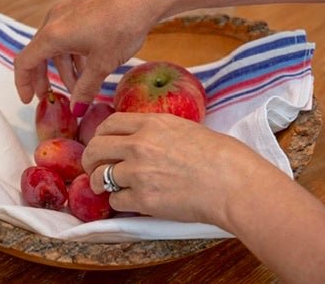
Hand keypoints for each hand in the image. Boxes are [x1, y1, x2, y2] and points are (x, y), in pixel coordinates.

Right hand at [14, 0, 162, 114]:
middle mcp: (54, 20)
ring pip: (56, 47)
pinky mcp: (80, 10)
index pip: (25, 62)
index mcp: (53, 34)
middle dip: (44, 78)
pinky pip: (68, 37)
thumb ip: (85, 89)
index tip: (28, 100)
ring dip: (65, 69)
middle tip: (51, 97)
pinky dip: (73, 56)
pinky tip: (88, 68)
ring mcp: (67, 12)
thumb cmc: (122, 28)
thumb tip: (76, 110)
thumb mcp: (102, 65)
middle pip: (39, 54)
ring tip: (79, 87)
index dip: (23, 84)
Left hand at [81, 112, 270, 229]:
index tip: (101, 143)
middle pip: (95, 148)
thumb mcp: (187, 128)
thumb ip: (159, 131)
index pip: (109, 123)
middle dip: (90, 159)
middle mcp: (139, 145)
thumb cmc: (222, 155)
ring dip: (100, 183)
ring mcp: (138, 172)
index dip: (100, 134)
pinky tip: (132, 200)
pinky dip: (120, 202)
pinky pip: (115, 200)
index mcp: (151, 123)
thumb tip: (145, 138)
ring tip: (106, 187)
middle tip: (93, 167)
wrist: (233, 183)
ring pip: (100, 177)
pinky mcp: (143, 199)